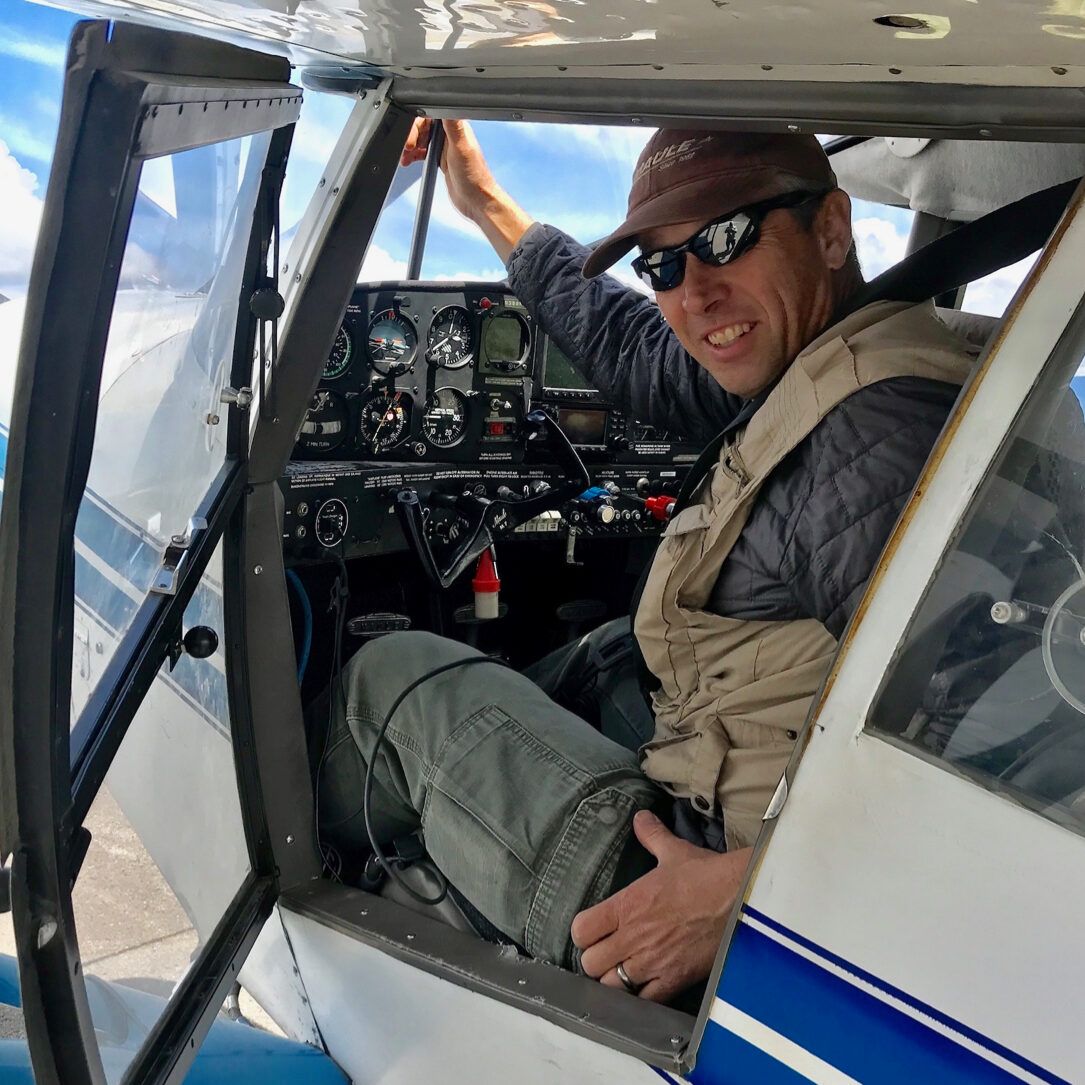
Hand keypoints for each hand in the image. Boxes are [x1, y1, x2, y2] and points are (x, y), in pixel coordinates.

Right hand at [400, 118, 533, 262]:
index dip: (417, 123)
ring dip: (410, 146)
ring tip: (406, 157)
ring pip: (421, 138)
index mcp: (456, 126)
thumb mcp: (460, 147)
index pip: (429, 114)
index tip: (412, 136)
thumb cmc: (474, 177)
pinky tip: (409, 162)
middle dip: (411, 136)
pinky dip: (413, 155)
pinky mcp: (440, 159)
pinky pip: (422, 151)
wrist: (476, 201)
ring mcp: (445, 147)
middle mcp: (450, 134)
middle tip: (407, 149)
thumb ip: (452, 124)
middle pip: (422, 126)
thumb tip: (445, 103)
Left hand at [570, 810, 750, 1002]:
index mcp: (627, 904)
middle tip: (609, 953)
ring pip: (611, 986)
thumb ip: (652, 836)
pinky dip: (641, 998)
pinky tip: (647, 986)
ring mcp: (652, 961)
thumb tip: (641, 818)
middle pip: (590, 963)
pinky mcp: (674, 980)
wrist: (740, 899)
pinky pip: (643, 1002)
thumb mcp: (674, 852)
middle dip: (596, 959)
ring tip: (624, 971)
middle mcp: (633, 936)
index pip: (581, 929)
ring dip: (614, 980)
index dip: (584, 932)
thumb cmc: (706, 876)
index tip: (594, 930)